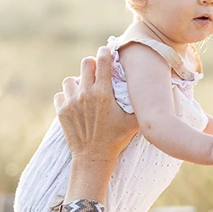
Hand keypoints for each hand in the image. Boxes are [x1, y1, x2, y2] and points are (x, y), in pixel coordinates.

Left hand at [54, 47, 137, 172]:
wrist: (93, 158)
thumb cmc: (116, 139)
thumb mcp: (133, 122)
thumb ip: (140, 105)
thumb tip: (152, 91)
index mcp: (103, 93)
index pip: (102, 60)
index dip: (105, 53)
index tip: (107, 53)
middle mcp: (85, 94)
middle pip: (85, 63)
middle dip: (92, 65)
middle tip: (97, 74)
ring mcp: (71, 102)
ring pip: (70, 80)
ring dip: (77, 82)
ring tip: (84, 92)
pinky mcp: (61, 112)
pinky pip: (60, 95)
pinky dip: (66, 97)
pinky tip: (75, 104)